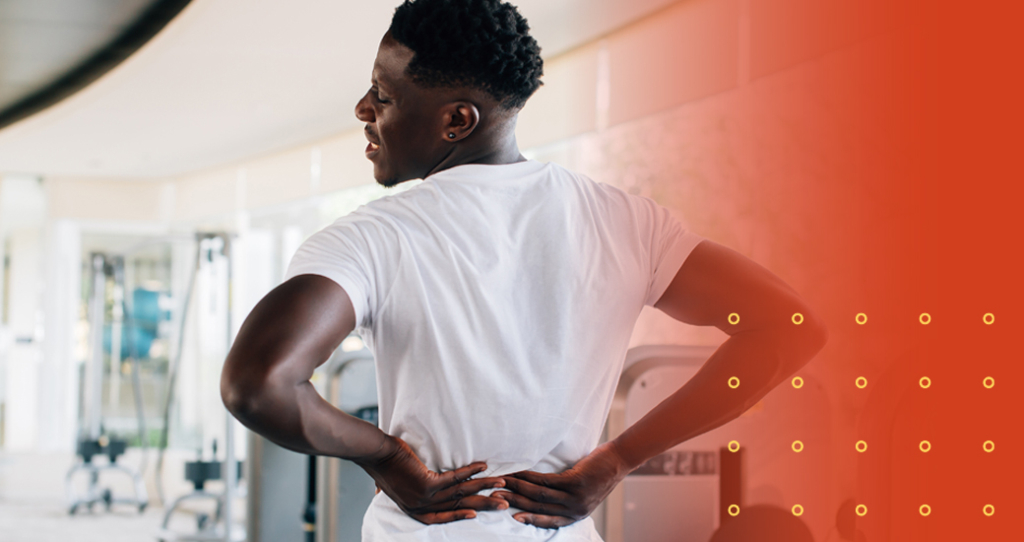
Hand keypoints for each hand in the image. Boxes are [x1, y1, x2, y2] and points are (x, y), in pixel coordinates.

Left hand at [354, 435, 508, 523]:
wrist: (376, 453)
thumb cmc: (384, 464)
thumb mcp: (392, 485)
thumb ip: (402, 491)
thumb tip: (389, 490)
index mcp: (414, 509)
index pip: (442, 517)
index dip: (460, 515)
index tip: (476, 515)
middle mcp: (420, 507)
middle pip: (458, 506)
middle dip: (483, 504)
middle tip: (503, 503)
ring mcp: (424, 497)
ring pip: (460, 493)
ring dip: (483, 487)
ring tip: (500, 482)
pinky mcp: (427, 484)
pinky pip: (454, 479)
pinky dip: (470, 471)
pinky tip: (482, 467)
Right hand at [493, 441, 631, 527]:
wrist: (619, 460)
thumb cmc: (599, 473)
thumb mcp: (582, 492)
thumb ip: (565, 497)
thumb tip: (541, 493)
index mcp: (576, 515)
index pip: (547, 521)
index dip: (528, 519)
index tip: (511, 518)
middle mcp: (575, 510)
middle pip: (539, 508)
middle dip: (515, 502)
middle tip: (496, 496)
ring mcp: (575, 497)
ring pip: (539, 495)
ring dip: (518, 488)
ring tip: (502, 483)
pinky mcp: (575, 482)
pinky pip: (546, 481)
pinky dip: (529, 477)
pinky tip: (518, 472)